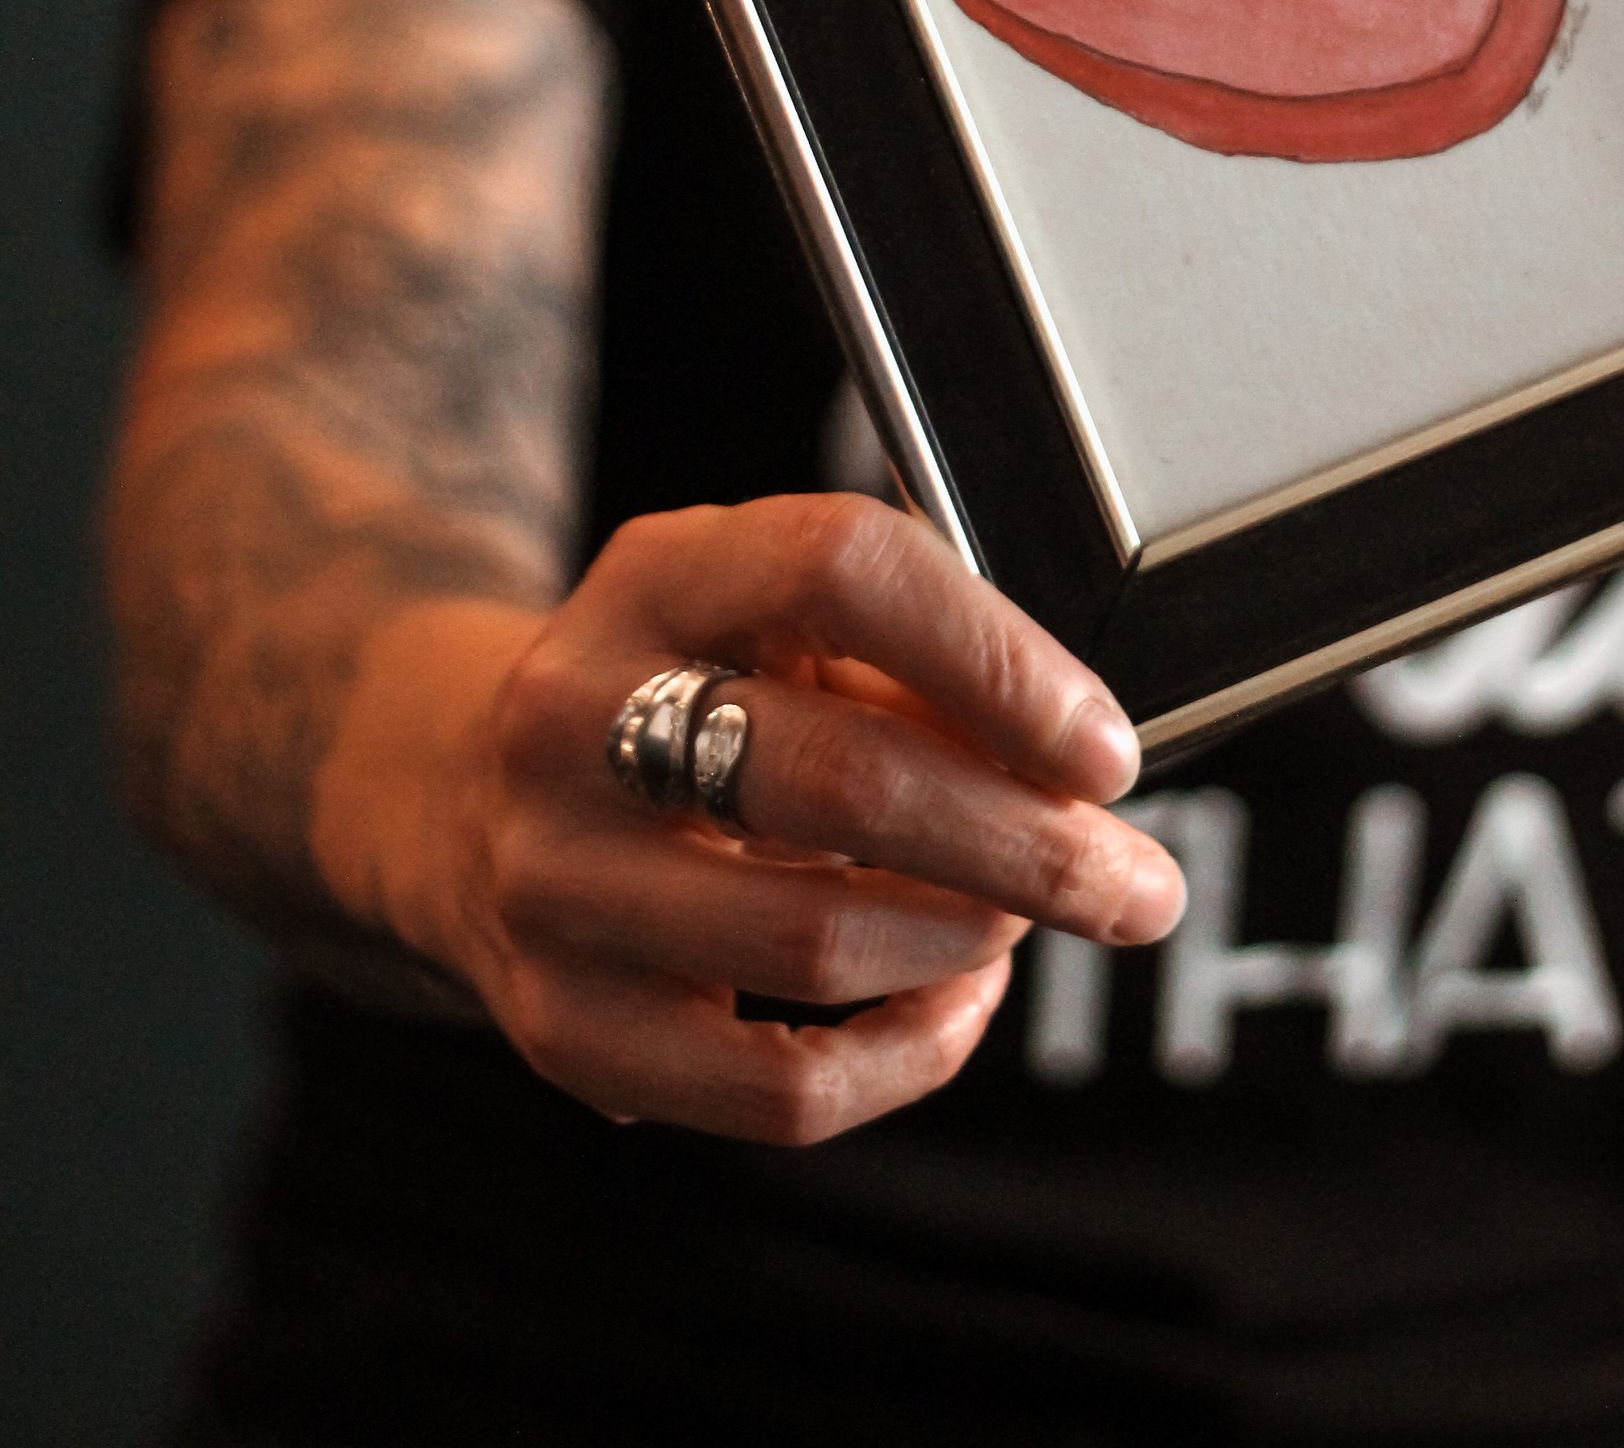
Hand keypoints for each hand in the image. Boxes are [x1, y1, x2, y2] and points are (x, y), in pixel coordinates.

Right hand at [321, 491, 1184, 1142]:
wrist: (455, 786)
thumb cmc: (684, 689)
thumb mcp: (773, 618)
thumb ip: (914, 666)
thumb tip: (1075, 769)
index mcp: (657, 574)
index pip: (843, 569)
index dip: (997, 658)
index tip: (1102, 744)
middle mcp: (577, 716)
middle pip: (843, 780)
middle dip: (1028, 844)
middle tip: (1133, 881)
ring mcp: (554, 880)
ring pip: (817, 940)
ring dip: (970, 942)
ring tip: (1026, 920)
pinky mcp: (560, 1025)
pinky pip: (776, 1088)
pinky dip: (906, 1056)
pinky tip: (953, 1002)